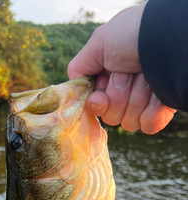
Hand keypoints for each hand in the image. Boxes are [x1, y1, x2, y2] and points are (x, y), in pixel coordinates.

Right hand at [67, 3, 175, 133]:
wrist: (168, 38)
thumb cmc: (134, 33)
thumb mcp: (100, 42)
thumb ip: (80, 67)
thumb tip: (71, 90)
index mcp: (111, 78)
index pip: (96, 106)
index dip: (98, 102)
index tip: (102, 93)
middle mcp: (127, 91)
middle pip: (111, 117)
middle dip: (119, 95)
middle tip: (130, 72)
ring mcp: (145, 102)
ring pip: (128, 123)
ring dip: (137, 99)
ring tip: (148, 76)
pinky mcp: (162, 110)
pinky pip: (148, 127)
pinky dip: (152, 113)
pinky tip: (159, 94)